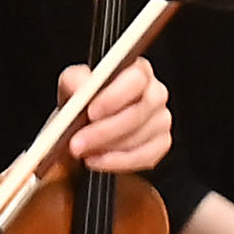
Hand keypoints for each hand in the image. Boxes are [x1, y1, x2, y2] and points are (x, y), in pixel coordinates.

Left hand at [63, 57, 171, 177]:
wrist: (85, 127)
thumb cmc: (84, 103)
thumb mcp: (72, 85)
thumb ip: (75, 81)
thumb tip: (80, 87)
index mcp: (138, 70)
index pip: (136, 79)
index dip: (114, 97)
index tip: (90, 112)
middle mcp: (155, 93)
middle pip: (140, 112)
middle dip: (106, 130)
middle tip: (78, 142)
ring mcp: (161, 120)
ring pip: (140, 137)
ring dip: (107, 149)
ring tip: (83, 152)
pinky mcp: (161, 144)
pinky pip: (145, 157)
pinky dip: (118, 162)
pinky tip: (98, 160)